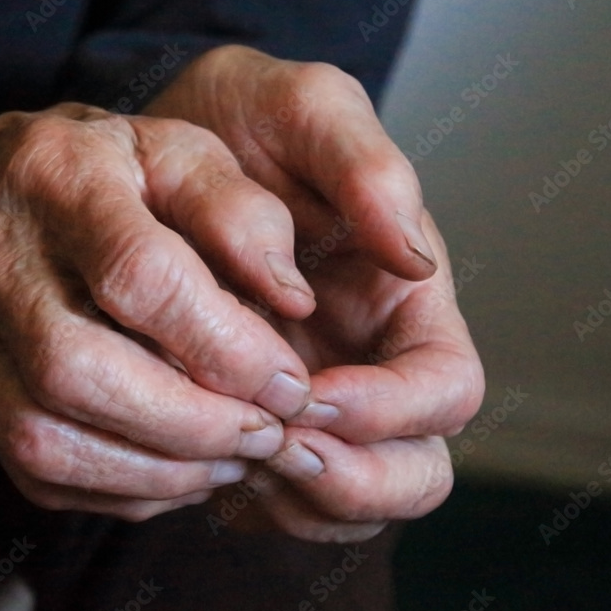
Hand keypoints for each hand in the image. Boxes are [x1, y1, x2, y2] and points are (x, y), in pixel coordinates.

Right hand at [0, 103, 325, 520]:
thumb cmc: (93, 170)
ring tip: (230, 461)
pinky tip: (175, 473)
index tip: (289, 384)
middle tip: (265, 435)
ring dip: (155, 472)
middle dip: (191, 424)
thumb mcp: (173, 151)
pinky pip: (33, 472)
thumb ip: (238, 214)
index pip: (139, 276)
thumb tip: (293, 301)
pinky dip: (116, 492)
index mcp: (59, 179)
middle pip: (79, 370)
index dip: (225, 345)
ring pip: (44, 437)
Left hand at [146, 46, 484, 540]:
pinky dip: (251, 499)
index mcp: (404, 302)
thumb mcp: (302, 110)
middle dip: (353, 480)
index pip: (445, 390)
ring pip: (348, 500)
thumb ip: (365, 165)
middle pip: (414, 471)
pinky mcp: (266, 421)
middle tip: (274, 447)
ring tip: (230, 456)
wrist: (164, 152)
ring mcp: (321, 402)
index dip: (391, 410)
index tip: (311, 393)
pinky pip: (282, 499)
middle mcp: (372, 364)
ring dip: (297, 499)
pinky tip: (203, 458)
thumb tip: (413, 257)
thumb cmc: (243, 125)